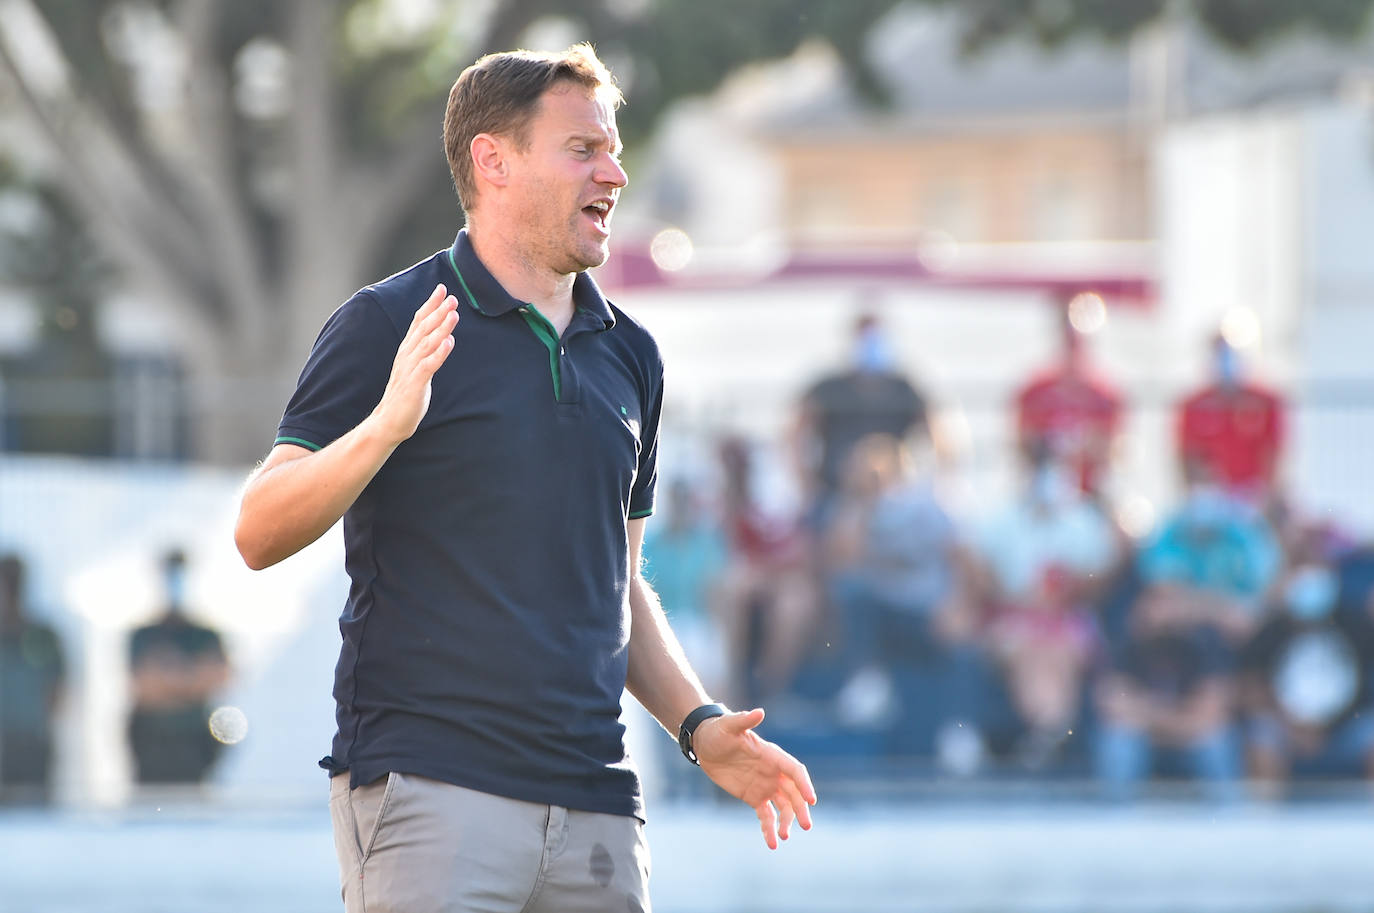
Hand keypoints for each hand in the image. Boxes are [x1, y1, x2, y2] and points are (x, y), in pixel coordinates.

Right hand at [371, 284, 458, 444]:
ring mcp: (410, 369)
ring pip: (427, 343)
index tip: (441, 289)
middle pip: (423, 328)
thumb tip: (443, 337)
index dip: (429, 305)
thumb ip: (425, 352)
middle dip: (438, 311)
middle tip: (451, 297)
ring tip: (453, 313)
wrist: (389, 421)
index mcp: (407, 350)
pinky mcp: (415, 384)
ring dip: (441, 327)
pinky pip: (428, 366)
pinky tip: (449, 342)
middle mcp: (407, 355)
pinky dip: (439, 353)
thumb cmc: (405, 395)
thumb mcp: (415, 368)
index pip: (418, 322)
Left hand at [693, 707, 816, 849]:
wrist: (705, 744)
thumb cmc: (718, 731)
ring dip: (786, 822)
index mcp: (772, 755)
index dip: (804, 784)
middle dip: (801, 809)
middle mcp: (773, 772)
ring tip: (784, 837)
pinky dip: (769, 829)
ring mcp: (765, 786)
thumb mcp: (728, 725)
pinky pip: (766, 815)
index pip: (794, 771)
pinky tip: (772, 844)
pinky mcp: (754, 797)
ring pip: (783, 807)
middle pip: (793, 793)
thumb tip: (759, 712)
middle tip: (806, 826)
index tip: (811, 800)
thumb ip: (744, 721)